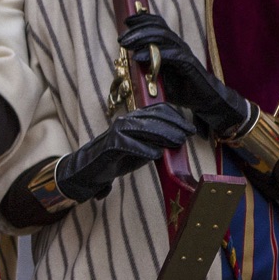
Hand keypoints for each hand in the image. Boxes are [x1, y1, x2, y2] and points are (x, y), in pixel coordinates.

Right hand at [54, 103, 192, 201]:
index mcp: (133, 118)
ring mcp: (117, 132)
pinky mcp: (111, 145)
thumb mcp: (142, 147)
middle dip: (174, 126)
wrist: (88, 169)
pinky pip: (131, 145)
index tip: (190, 129)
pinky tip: (156, 155)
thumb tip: (179, 139)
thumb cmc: (117, 158)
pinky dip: (146, 150)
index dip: (177, 118)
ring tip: (177, 144)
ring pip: (145, 128)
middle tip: (186, 136)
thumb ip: (157, 141)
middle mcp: (125, 121)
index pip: (159, 110)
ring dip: (164, 135)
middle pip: (155, 118)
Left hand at [117, 12, 250, 136]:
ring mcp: (183, 53)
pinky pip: (171, 55)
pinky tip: (138, 57)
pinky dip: (154, 54)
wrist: (203, 100)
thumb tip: (126, 63)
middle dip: (138, 30)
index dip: (143, 19)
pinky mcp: (188, 64)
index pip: (158, 25)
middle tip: (121, 39)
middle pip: (158, 28)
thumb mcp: (156, 76)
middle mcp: (177, 45)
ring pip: (163, 38)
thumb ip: (144, 67)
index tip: (127, 20)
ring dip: (142, 38)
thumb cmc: (179, 87)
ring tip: (126, 44)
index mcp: (171, 45)